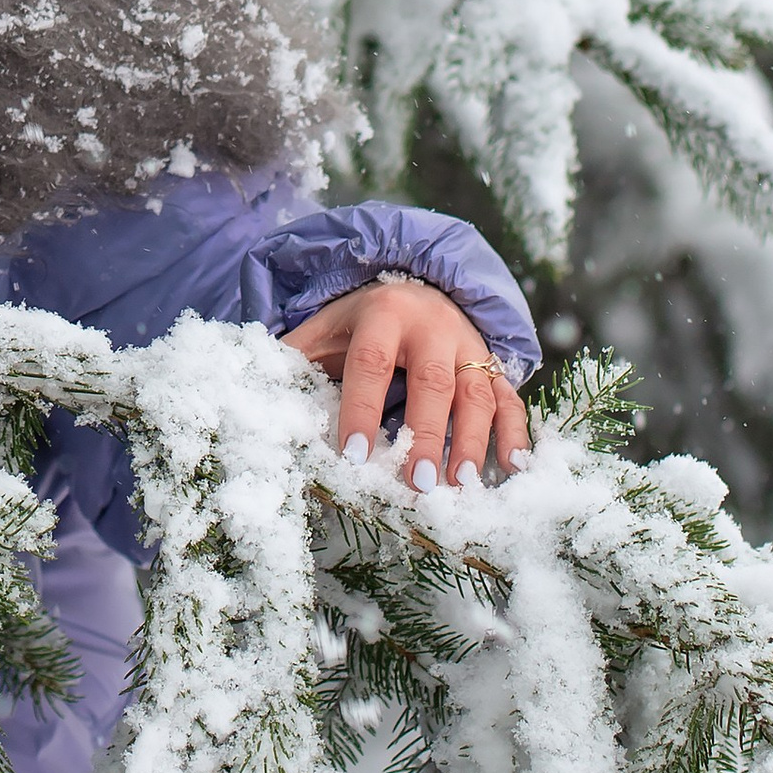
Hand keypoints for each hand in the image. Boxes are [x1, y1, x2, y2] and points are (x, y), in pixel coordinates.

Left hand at [281, 275, 528, 489]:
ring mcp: (469, 346)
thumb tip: (258, 390)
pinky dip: (515, 433)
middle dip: (426, 434)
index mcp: (384, 314)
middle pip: (432, 382)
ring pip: (476, 393)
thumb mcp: (327, 327)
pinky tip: (512, 467)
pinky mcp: (493, 365)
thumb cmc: (364, 322)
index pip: (370, 363)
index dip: (361, 407)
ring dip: (471, 441)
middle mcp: (433, 327)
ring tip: (461, 485)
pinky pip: (510, 399)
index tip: (352, 454)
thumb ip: (296, 356)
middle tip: (417, 483)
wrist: (420, 287)